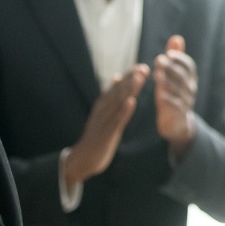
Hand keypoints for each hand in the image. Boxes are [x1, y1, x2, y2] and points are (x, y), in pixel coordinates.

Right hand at [64, 64, 148, 187]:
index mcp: (102, 106)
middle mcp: (102, 111)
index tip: (141, 66)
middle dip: (130, 79)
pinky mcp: (105, 134)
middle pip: (117, 92)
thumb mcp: (103, 115)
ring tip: (138, 78)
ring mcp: (103, 122)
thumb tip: (117, 77)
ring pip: (117, 103)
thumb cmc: (96, 136)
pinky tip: (131, 102)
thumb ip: (111, 98)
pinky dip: (123, 111)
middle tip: (143, 67)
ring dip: (128, 90)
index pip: (116, 89)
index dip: (128, 77)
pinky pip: (115, 121)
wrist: (82, 159)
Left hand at [155, 35, 197, 158]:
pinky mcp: (178, 114)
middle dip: (171, 67)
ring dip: (168, 81)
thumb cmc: (175, 94)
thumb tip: (176, 38)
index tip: (168, 52)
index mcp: (190, 78)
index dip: (180, 58)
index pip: (189, 66)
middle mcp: (190, 89)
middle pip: (183, 76)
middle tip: (159, 59)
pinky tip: (159, 94)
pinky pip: (175, 106)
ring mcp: (186, 102)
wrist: (178, 123)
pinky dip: (168, 99)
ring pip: (179, 90)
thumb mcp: (175, 75)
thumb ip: (176, 57)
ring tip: (156, 74)